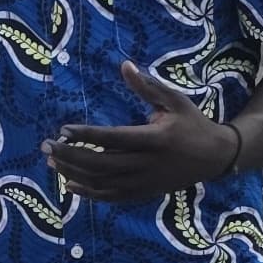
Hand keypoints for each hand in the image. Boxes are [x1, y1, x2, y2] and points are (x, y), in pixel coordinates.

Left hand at [45, 62, 238, 202]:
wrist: (216, 157)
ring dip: (73, 174)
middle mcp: (148, 164)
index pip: (113, 138)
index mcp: (155, 139)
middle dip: (69, 156)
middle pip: (100, 164)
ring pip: (102, 183)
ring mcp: (144, 182)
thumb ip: (147, 87)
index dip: (86, 135)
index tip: (63, 129)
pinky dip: (88, 193)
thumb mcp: (175, 101)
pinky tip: (69, 184)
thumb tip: (124, 65)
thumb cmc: (193, 124)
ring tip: (52, 163)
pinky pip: (110, 197)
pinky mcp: (143, 193)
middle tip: (46, 146)